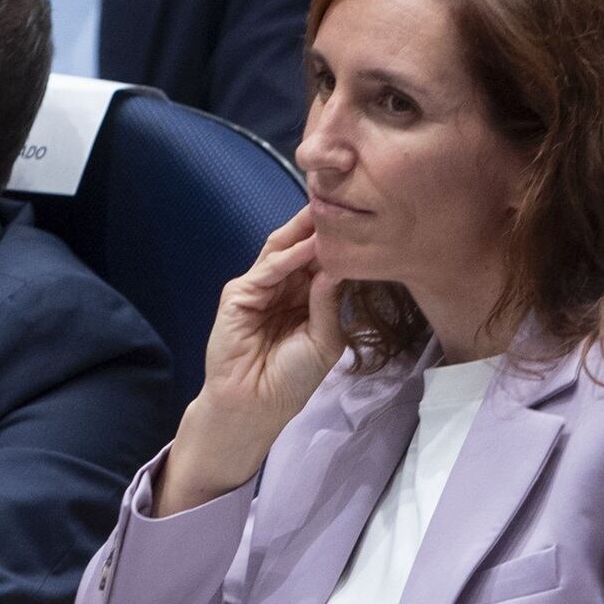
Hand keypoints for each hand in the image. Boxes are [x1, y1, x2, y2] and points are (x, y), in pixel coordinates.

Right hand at [154, 208, 343, 513]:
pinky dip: (287, 258)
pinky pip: (266, 270)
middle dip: (320, 226)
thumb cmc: (292, 380)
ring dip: (304, 233)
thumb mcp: (325, 340)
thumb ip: (330, 302)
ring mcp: (259, 289)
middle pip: (301, 248)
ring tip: (329, 210)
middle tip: (345, 198)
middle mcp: (282, 288)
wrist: (257, 405)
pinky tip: (308, 246)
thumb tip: (339, 264)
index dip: (338, 243)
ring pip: (282, 251)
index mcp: (304, 299)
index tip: (363, 219)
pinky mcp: (239, 295)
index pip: (321, 262)